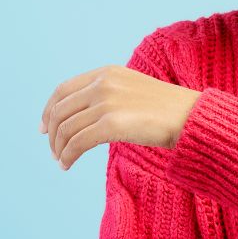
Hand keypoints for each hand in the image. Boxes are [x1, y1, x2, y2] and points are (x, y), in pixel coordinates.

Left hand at [39, 65, 201, 169]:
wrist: (192, 117)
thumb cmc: (169, 110)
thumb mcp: (134, 90)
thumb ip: (110, 95)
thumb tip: (86, 116)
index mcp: (107, 73)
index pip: (63, 90)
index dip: (48, 110)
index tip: (44, 127)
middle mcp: (103, 84)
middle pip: (61, 111)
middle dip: (52, 134)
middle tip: (54, 151)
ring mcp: (107, 102)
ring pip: (66, 129)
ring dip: (59, 148)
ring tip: (62, 161)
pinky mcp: (112, 124)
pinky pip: (77, 143)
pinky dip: (67, 156)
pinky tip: (67, 166)